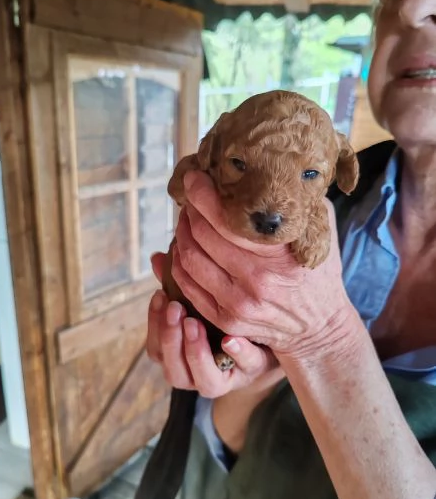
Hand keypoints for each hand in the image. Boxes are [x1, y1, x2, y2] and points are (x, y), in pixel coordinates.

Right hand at [147, 253, 279, 397]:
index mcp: (179, 360)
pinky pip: (245, 367)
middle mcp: (198, 376)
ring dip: (196, 352)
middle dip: (171, 339)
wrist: (267, 339)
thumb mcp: (202, 304)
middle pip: (174, 371)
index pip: (156, 351)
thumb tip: (157, 258)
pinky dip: (238, 354)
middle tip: (176, 309)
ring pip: (205, 381)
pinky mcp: (252, 372)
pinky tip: (230, 338)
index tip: (160, 296)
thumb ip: (179, 286)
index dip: (155, 325)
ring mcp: (226, 379)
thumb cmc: (225, 320)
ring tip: (195, 323)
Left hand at [170, 171, 356, 360]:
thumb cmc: (319, 274)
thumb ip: (300, 203)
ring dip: (181, 233)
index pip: (225, 219)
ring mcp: (237, 304)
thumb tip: (273, 172)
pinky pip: (187, 285)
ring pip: (188, 259)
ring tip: (187, 221)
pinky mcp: (225, 320)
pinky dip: (179, 261)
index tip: (194, 179)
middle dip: (190, 211)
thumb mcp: (320, 233)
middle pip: (201, 236)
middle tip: (191, 199)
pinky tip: (186, 247)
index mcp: (277, 256)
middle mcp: (255, 281)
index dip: (201, 194)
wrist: (320, 326)